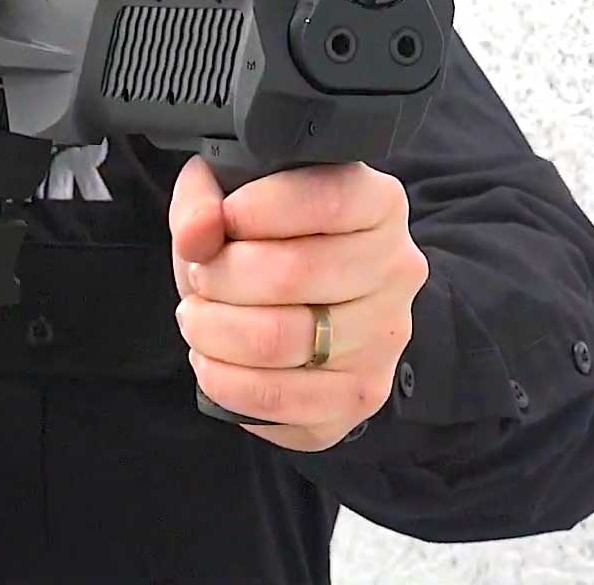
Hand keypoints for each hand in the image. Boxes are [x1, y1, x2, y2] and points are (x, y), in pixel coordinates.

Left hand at [169, 156, 429, 451]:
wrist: (298, 302)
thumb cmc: (263, 239)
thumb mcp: (228, 193)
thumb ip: (203, 198)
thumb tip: (196, 235)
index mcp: (380, 204)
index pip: (328, 201)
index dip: (256, 210)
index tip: (220, 221)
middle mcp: (396, 271)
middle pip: (291, 275)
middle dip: (218, 278)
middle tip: (199, 277)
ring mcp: (384, 340)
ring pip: (278, 341)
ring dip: (212, 331)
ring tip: (197, 318)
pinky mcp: (358, 396)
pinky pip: (277, 400)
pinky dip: (223, 381)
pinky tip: (211, 361)